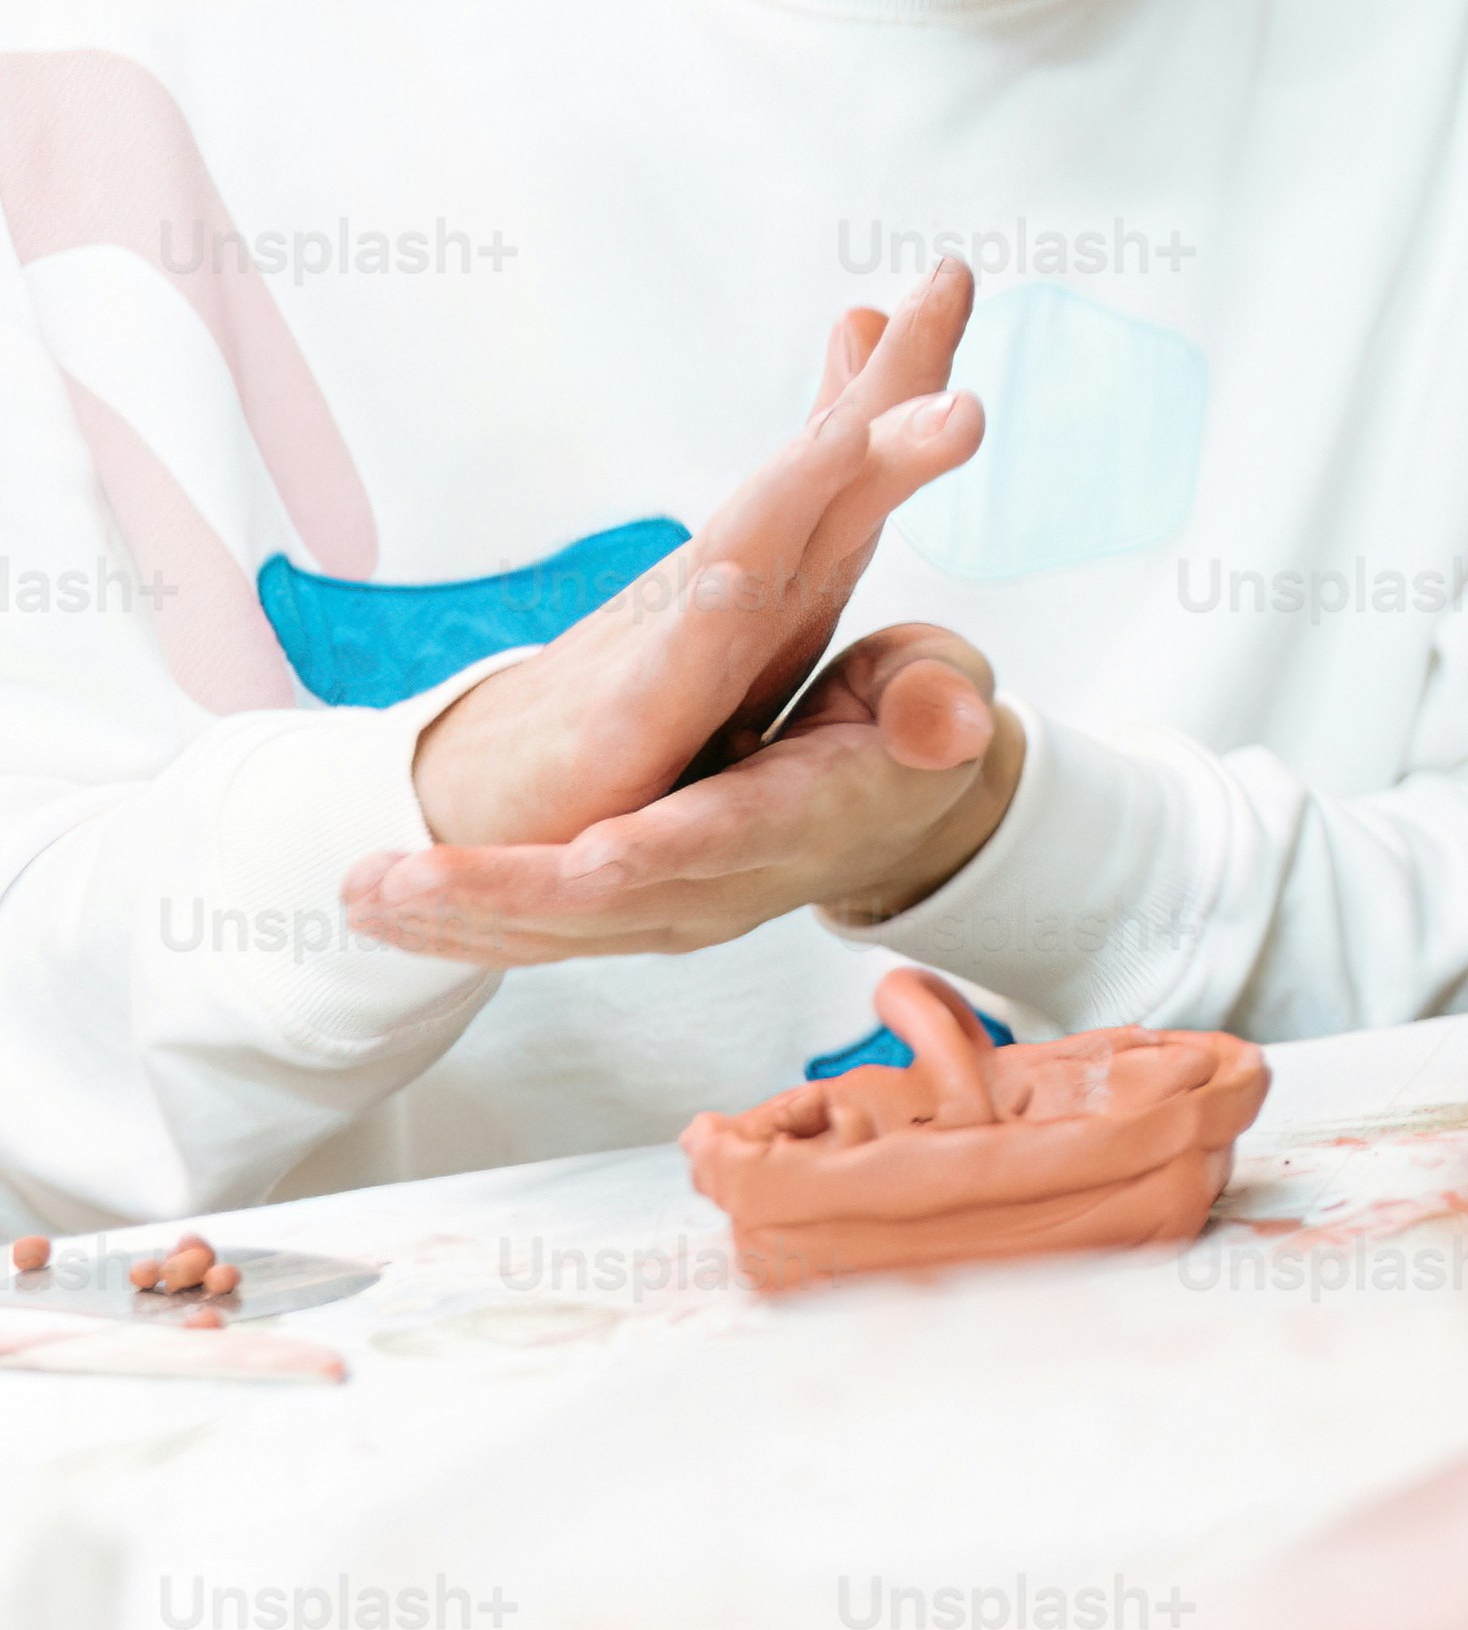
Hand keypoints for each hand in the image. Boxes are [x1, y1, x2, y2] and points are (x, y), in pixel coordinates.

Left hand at [353, 623, 1021, 963]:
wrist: (894, 815)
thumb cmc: (909, 733)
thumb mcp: (945, 692)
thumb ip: (938, 700)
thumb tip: (950, 718)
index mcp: (804, 816)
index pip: (725, 836)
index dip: (661, 847)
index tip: (591, 852)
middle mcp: (729, 882)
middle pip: (606, 905)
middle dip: (498, 897)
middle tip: (391, 877)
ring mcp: (675, 910)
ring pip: (552, 933)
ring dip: (450, 920)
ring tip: (356, 895)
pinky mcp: (631, 916)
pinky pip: (534, 937)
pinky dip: (454, 929)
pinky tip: (376, 909)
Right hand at [399, 270, 984, 860]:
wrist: (495, 810)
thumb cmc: (645, 709)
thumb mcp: (764, 622)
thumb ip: (829, 534)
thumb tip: (876, 438)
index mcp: (786, 562)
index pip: (855, 451)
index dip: (905, 366)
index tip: (952, 270)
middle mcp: (737, 577)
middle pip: (828, 463)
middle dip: (891, 376)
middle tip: (952, 279)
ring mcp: (683, 635)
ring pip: (770, 533)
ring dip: (833, 464)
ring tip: (905, 411)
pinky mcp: (638, 715)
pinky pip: (696, 642)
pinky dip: (734, 588)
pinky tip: (762, 555)